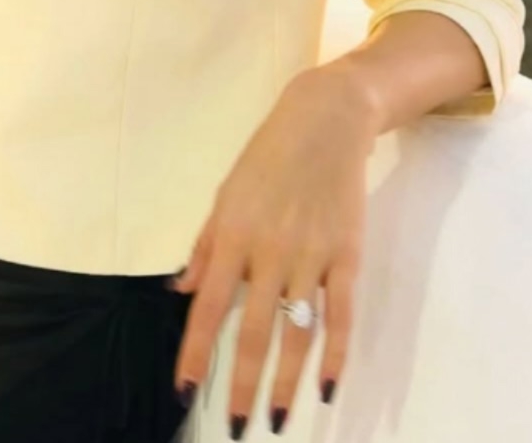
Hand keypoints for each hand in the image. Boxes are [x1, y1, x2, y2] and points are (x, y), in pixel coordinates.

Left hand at [172, 69, 376, 434]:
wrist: (325, 120)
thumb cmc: (267, 157)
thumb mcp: (226, 193)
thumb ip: (207, 245)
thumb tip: (183, 290)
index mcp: (234, 235)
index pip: (209, 306)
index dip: (195, 351)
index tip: (185, 390)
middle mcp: (270, 250)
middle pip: (253, 330)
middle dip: (242, 384)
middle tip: (237, 426)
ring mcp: (312, 255)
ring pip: (297, 332)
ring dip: (285, 381)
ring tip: (276, 418)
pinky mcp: (347, 255)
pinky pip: (341, 315)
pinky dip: (336, 354)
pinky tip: (328, 387)